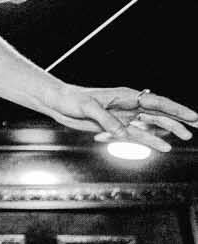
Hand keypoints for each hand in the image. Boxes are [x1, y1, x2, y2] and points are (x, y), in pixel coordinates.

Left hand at [47, 84, 196, 151]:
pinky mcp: (116, 127)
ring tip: (185, 138)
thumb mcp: (88, 108)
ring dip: (167, 131)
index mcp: (127, 96)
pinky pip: (137, 135)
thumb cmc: (72, 100)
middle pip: (160, 113)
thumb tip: (124, 134)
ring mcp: (125, 117)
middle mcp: (130, 106)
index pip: (157, 103)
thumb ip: (107, 120)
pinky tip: (163, 147)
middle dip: (180, 119)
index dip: (176, 110)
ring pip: (152, 125)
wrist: (58, 104)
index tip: (193, 116)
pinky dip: (149, 141)